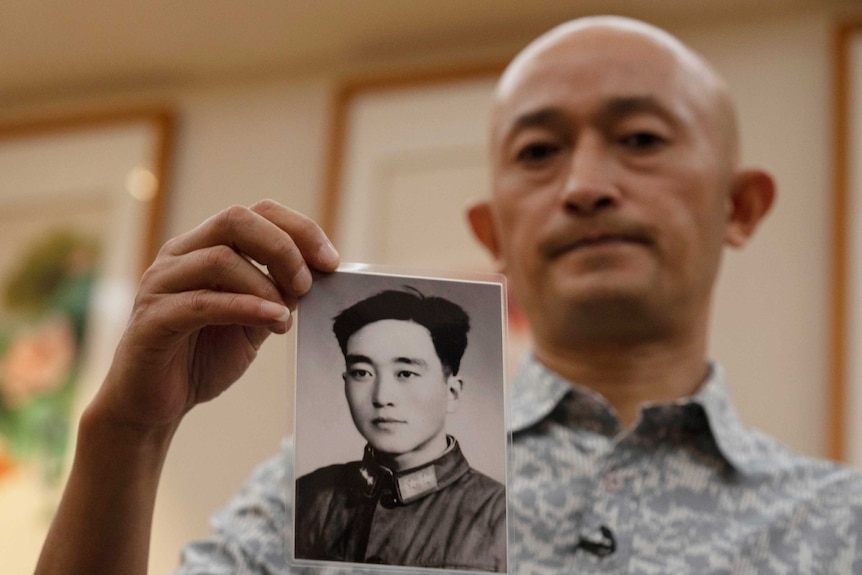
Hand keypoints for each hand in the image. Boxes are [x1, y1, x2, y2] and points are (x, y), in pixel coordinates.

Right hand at [91, 200, 338, 430]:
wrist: (156, 404)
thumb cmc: (203, 357)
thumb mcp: (254, 321)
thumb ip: (278, 295)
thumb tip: (317, 275)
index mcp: (205, 246)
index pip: (257, 213)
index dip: (300, 230)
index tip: (330, 261)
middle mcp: (180, 254)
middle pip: (236, 219)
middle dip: (283, 248)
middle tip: (306, 284)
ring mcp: (161, 283)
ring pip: (220, 259)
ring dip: (266, 286)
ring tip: (286, 317)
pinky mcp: (152, 318)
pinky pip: (202, 303)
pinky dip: (245, 308)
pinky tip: (273, 320)